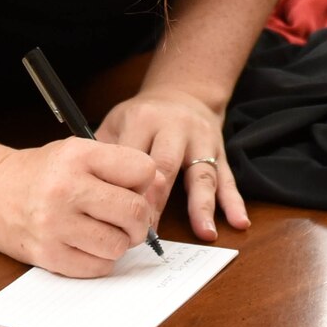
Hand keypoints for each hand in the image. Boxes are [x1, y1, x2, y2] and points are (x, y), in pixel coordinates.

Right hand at [0, 138, 157, 276]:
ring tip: (106, 230)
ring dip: (120, 241)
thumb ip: (119, 166)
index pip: (142, 170)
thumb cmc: (43, 172)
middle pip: (134, 211)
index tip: (132, 186)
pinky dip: (102, 259)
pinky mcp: (49, 255)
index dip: (144, 181)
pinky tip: (89, 244)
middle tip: (130, 218)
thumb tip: (160, 187)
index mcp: (79, 156)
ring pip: (119, 244)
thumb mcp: (78, 152)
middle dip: (140, 219)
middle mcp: (67, 189)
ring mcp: (56, 225)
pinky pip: (98, 267)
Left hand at [99, 88, 247, 241]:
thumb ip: (103, 151)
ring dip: (202, 205)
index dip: (127, 191)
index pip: (134, 159)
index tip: (118, 220)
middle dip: (158, 202)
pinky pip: (228, 178)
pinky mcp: (220, 151)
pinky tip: (239, 222)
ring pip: (202, 173)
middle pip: (167, 167)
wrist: (183, 92)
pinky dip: (234, 202)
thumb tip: (87, 191)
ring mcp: (201, 140)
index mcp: (144, 119)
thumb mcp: (118, 122)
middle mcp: (175, 127)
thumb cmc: (143, 116)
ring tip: (205, 232)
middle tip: (148, 234)